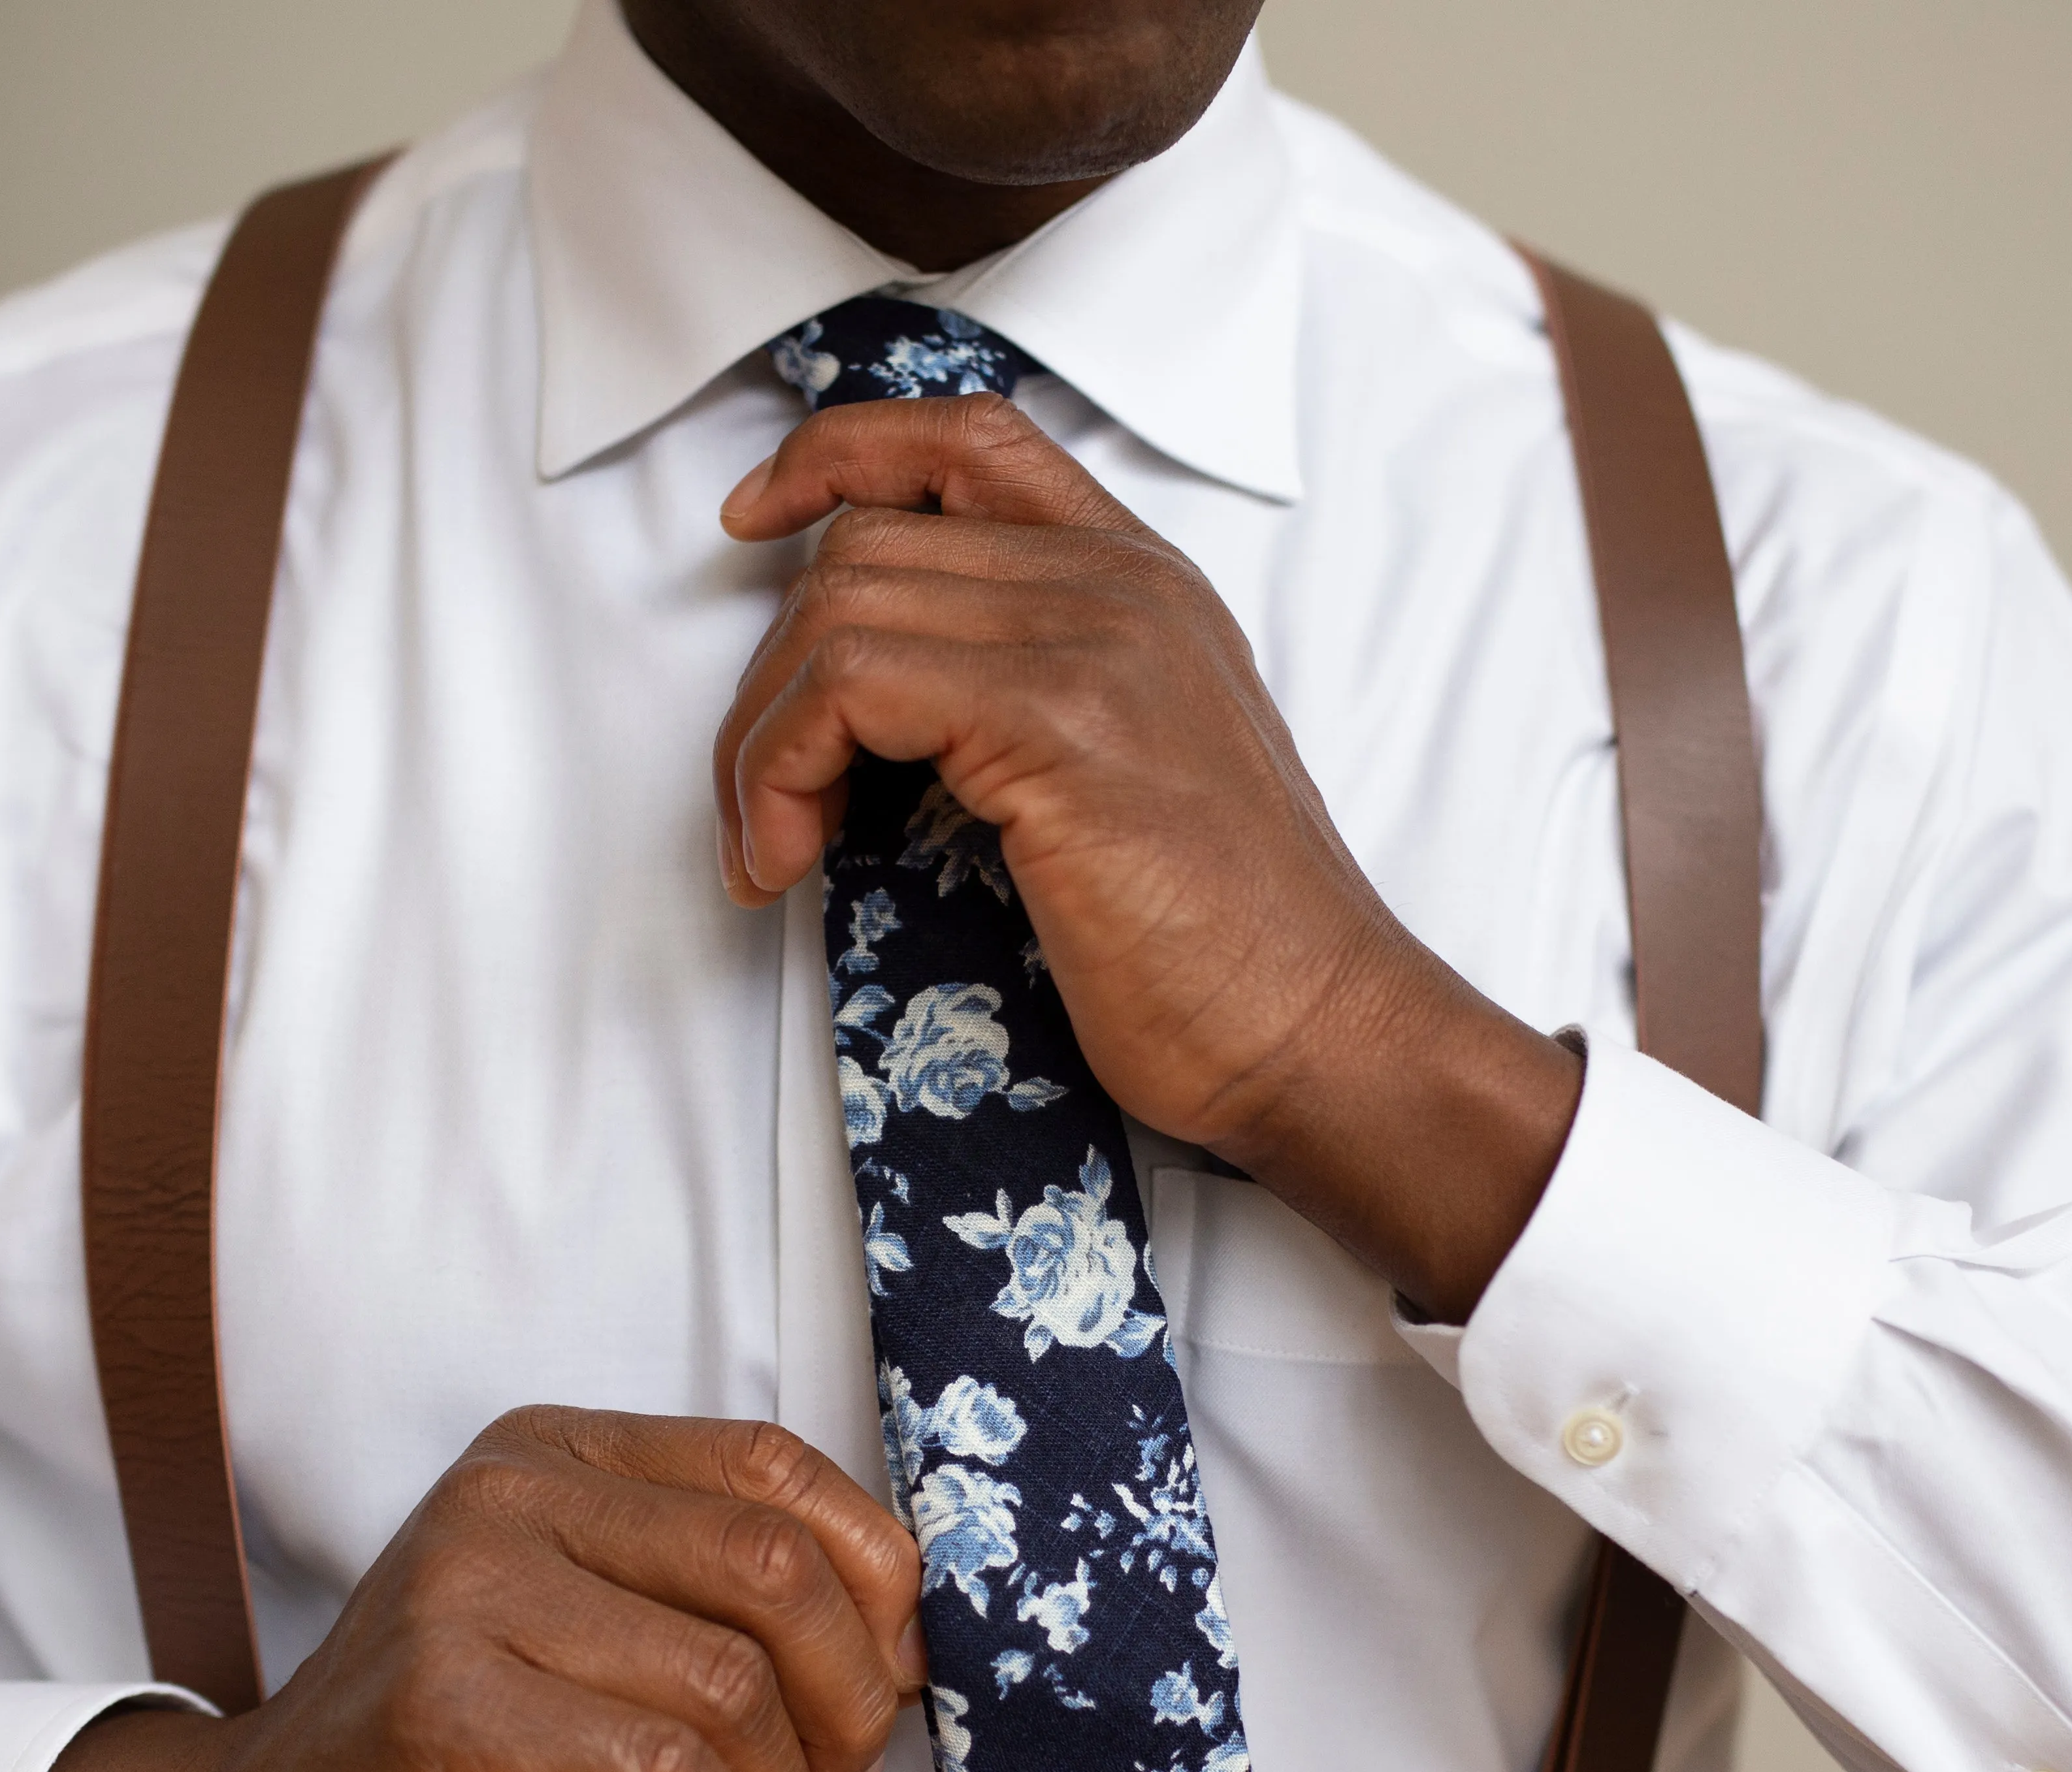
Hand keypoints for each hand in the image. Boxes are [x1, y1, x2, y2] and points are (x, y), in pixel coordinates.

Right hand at [16, 1409, 923, 1771]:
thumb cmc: (473, 1768)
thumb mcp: (617, 1660)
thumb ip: (731, 1625)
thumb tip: (906, 1652)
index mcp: (560, 1457)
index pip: (774, 1465)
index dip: (876, 1577)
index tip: (901, 1679)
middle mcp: (508, 1498)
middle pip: (770, 1567)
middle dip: (851, 1696)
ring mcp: (463, 1598)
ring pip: (726, 1682)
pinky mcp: (443, 1717)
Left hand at [715, 396, 1580, 1321]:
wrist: (1316, 1030)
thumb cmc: (1226, 950)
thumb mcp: (1130, 775)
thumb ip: (1033, 694)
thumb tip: (874, 707)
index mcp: (1142, 586)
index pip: (968, 442)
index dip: (841, 453)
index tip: (755, 519)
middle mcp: (1120, 588)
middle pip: (866, 543)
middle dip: (772, 677)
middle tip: (769, 798)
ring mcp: (1094, 641)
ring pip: (836, 608)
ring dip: (763, 738)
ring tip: (777, 842)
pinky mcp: (1056, 719)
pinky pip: (847, 684)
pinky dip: (779, 771)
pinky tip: (790, 858)